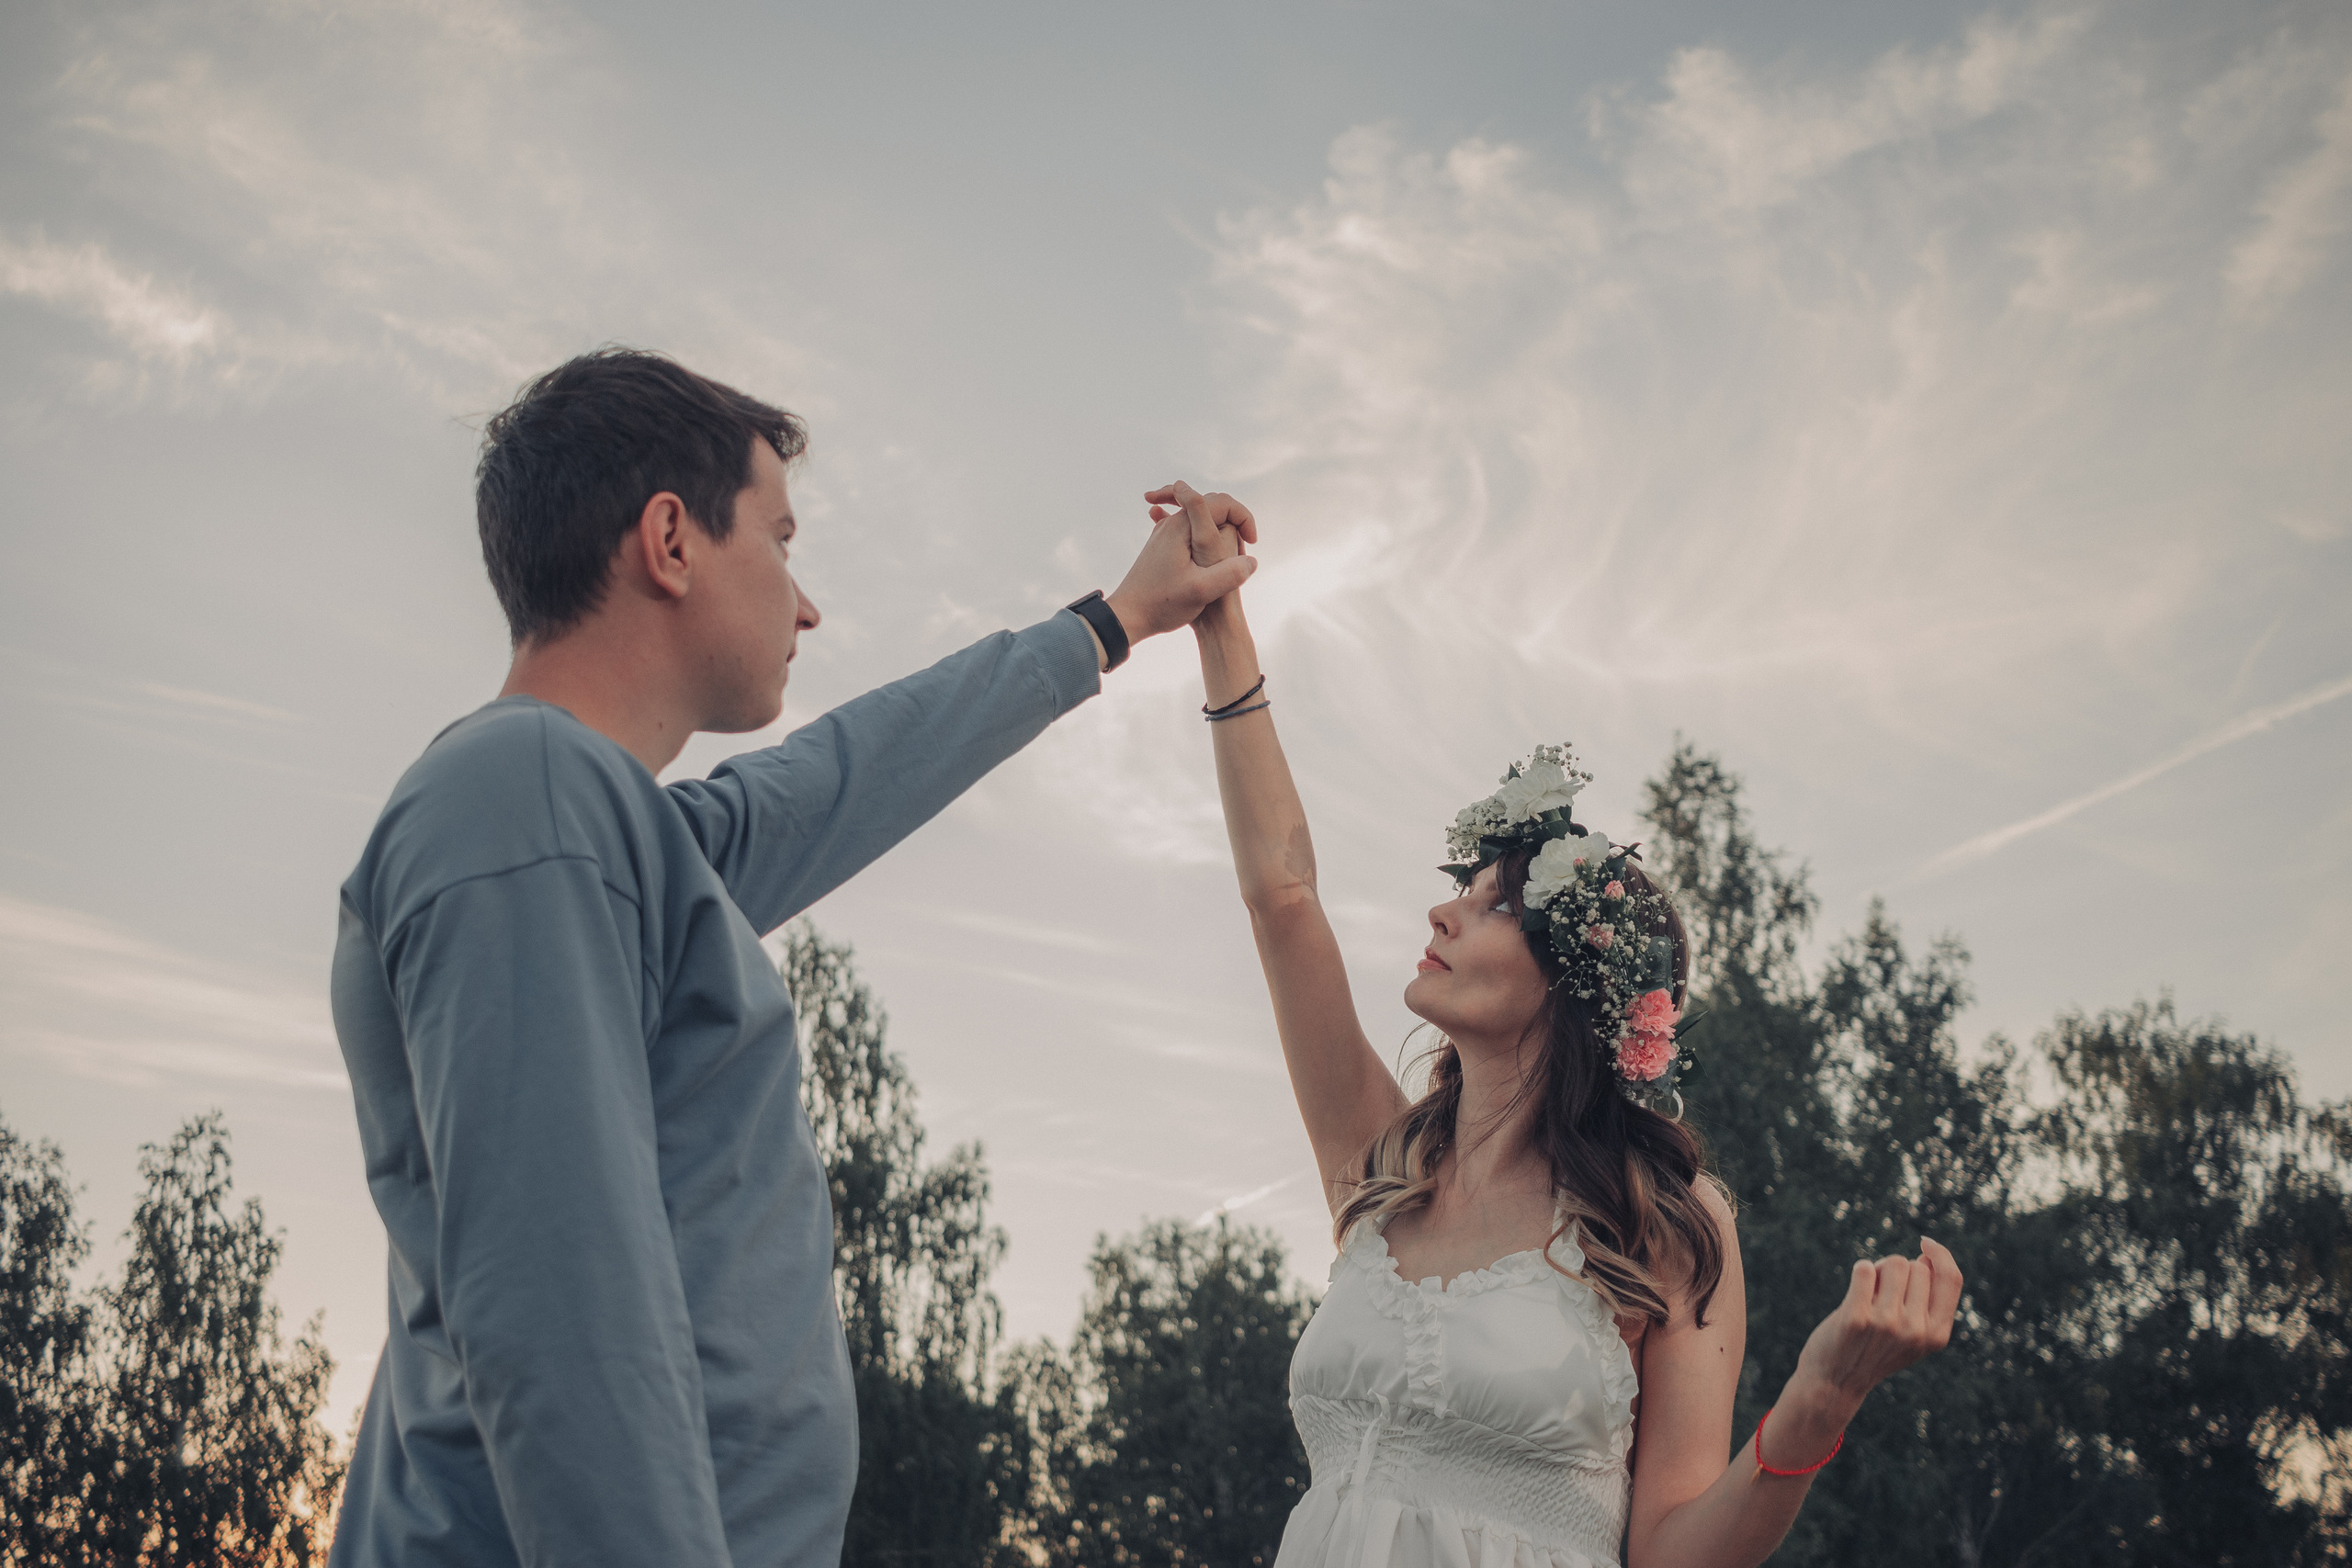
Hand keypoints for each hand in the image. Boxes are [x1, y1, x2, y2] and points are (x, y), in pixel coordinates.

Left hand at [1103, 482, 1258, 642]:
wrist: (1126, 616)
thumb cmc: (1161, 604)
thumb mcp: (1201, 591)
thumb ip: (1230, 574)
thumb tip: (1252, 561)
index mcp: (1182, 527)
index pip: (1223, 502)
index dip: (1244, 517)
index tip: (1252, 543)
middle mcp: (1171, 524)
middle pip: (1211, 503)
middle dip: (1234, 517)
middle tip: (1246, 542)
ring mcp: (1163, 534)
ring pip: (1198, 515)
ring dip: (1219, 523)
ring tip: (1234, 538)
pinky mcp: (1161, 547)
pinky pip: (1186, 527)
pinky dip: (1202, 530)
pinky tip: (1206, 540)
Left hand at [1783, 1238, 1962, 1427]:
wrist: (1835, 1381)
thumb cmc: (1875, 1349)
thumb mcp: (1913, 1336)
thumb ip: (1927, 1302)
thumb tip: (1925, 1256)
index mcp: (1937, 1335)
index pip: (1952, 1279)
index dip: (1941, 1254)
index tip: (1924, 1243)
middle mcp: (1916, 1330)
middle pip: (1916, 1266)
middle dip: (1899, 1270)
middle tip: (1882, 1295)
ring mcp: (1887, 1324)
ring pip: (1893, 1263)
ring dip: (1879, 1270)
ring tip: (1869, 1294)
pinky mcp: (1856, 1317)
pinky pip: (1865, 1269)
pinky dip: (1861, 1271)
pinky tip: (1855, 1291)